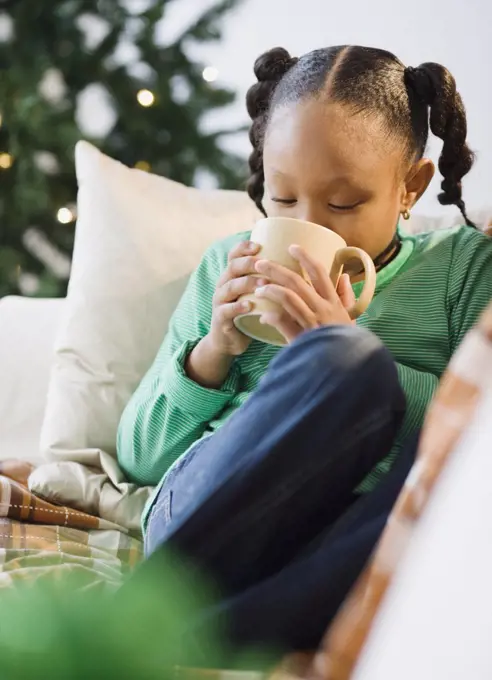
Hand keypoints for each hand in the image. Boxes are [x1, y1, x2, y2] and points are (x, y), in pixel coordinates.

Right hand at [206, 240, 265, 356]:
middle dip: (249, 263)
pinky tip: (249, 306)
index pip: (234, 255)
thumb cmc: (251, 314)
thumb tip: (302, 267)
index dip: (244, 248)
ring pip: (230, 287)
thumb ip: (271, 281)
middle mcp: (224, 284)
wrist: (231, 341)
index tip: (259, 246)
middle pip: (233, 267)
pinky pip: (225, 310)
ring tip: (264, 284)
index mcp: (233, 275)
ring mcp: (220, 301)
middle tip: (266, 265)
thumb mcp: (259, 295)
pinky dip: (237, 307)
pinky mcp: (220, 319)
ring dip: (247, 283)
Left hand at [254, 244, 354, 343]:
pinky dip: (271, 316)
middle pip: (297, 282)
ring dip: (270, 289)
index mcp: (333, 302)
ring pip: (288, 298)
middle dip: (277, 269)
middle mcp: (322, 309)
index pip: (319, 273)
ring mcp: (311, 324)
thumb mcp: (351, 318)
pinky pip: (282, 323)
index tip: (292, 247)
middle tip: (260, 262)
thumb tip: (345, 276)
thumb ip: (347, 297)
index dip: (305, 257)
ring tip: (257, 286)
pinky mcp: (301, 339)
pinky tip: (262, 315)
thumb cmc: (347, 344)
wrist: (345, 368)